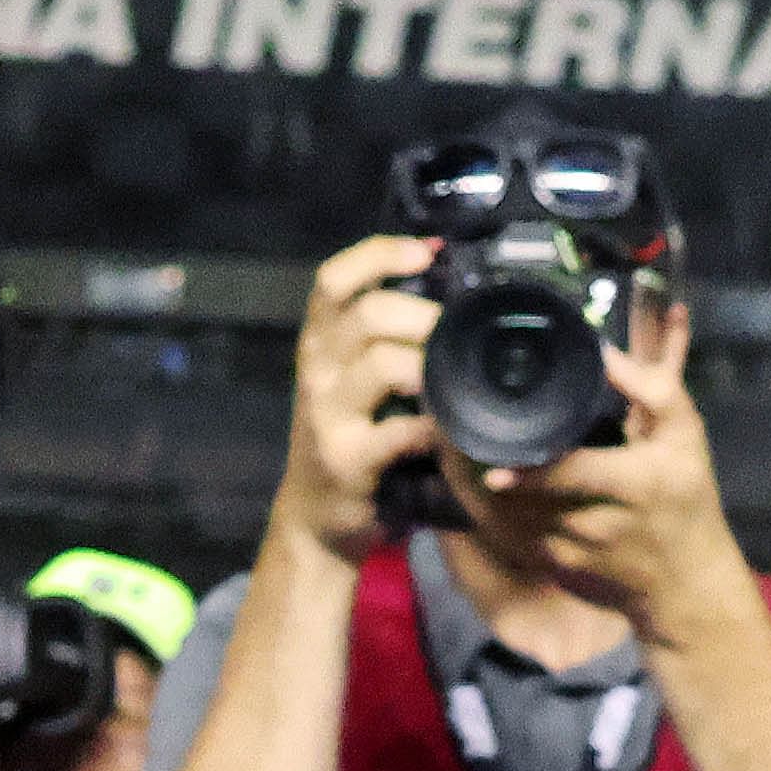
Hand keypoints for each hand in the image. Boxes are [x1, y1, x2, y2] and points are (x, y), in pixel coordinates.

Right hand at [273, 235, 444, 561]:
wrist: (317, 516)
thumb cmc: (350, 438)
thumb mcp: (351, 380)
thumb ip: (383, 339)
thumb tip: (445, 284)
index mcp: (320, 342)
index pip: (333, 280)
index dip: (379, 255)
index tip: (427, 253)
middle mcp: (316, 370)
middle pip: (369, 314)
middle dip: (424, 317)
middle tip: (455, 337)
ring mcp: (327, 415)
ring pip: (382, 363)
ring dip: (430, 367)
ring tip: (452, 381)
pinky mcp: (345, 458)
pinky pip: (400, 430)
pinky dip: (434, 427)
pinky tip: (450, 430)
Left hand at [452, 288, 747, 639]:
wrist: (685, 584)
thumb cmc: (687, 499)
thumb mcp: (687, 438)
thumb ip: (655, 389)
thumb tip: (607, 351)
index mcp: (635, 484)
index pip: (571, 473)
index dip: (529, 468)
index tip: (491, 458)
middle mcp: (598, 523)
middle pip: (528, 496)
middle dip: (488, 470)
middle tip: (452, 434)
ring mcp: (573, 552)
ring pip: (513, 517)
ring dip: (481, 489)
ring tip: (454, 452)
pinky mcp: (556, 569)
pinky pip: (515, 535)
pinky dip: (495, 510)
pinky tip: (474, 484)